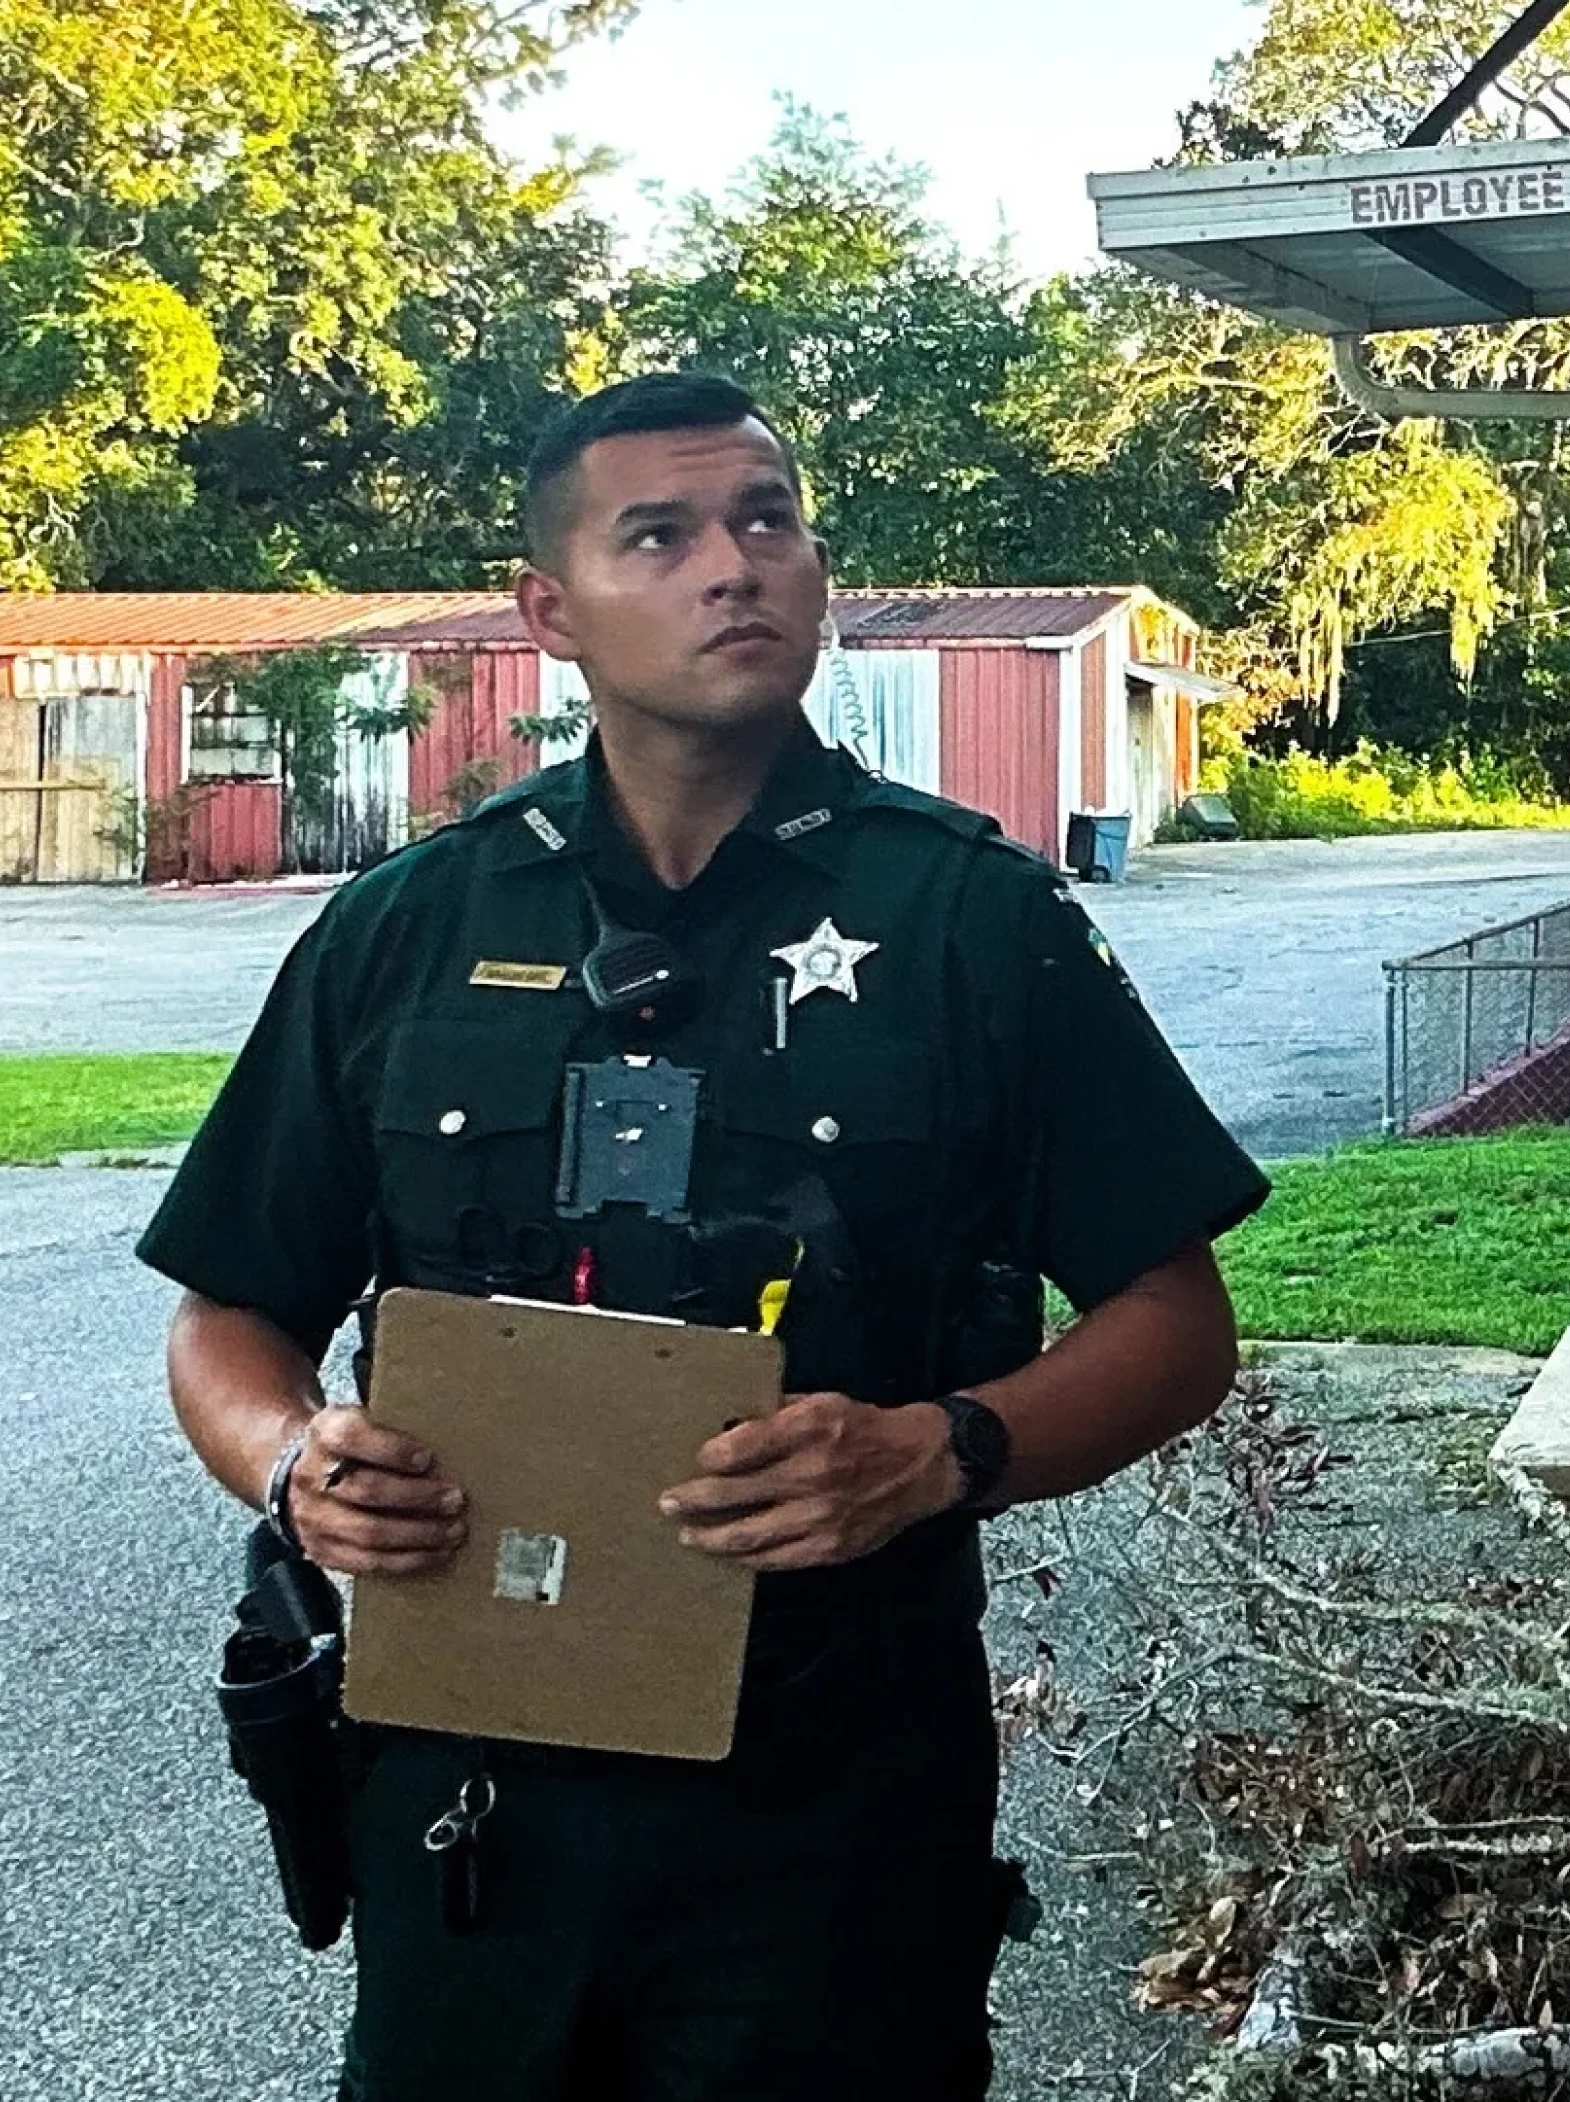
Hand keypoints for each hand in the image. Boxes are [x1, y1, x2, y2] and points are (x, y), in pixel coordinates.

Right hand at [283, 1407, 467, 1575]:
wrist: (303, 1471)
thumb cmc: (351, 1445)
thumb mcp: (363, 1420)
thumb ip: (395, 1430)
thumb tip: (450, 1448)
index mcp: (324, 1433)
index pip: (352, 1437)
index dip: (392, 1449)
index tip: (427, 1457)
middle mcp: (311, 1476)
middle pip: (367, 1489)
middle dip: (418, 1497)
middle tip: (455, 1498)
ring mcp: (312, 1517)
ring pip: (368, 1532)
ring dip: (418, 1534)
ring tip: (454, 1530)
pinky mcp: (320, 1550)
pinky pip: (366, 1562)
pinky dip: (407, 1560)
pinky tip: (435, 1553)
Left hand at [658, 1394, 962, 1572]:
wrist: (919, 1464)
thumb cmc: (864, 1428)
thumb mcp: (820, 1402)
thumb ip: (773, 1414)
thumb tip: (727, 1428)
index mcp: (808, 1429)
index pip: (739, 1448)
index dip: (708, 1459)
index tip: (693, 1462)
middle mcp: (811, 1474)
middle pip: (734, 1495)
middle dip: (693, 1501)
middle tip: (668, 1503)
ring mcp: (820, 1517)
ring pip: (748, 1535)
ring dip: (710, 1537)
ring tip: (688, 1535)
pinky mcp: (829, 1547)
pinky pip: (776, 1559)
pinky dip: (747, 1557)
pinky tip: (729, 1553)